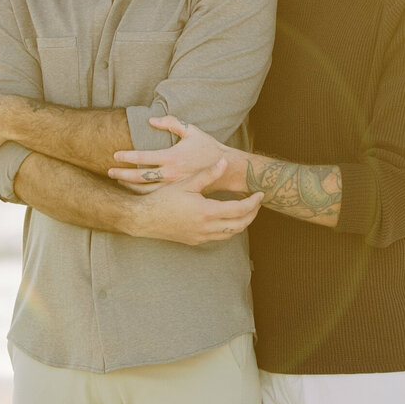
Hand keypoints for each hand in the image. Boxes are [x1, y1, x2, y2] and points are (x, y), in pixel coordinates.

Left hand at [109, 116, 246, 192]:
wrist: (227, 170)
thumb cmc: (209, 148)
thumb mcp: (191, 131)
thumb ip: (171, 123)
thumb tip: (152, 120)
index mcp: (172, 157)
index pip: (143, 158)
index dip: (127, 157)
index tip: (115, 155)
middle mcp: (170, 174)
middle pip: (139, 177)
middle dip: (122, 175)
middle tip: (109, 172)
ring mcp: (174, 186)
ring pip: (145, 190)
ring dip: (129, 186)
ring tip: (118, 182)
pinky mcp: (178, 194)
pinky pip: (156, 196)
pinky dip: (142, 194)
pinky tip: (135, 192)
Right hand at [130, 160, 263, 245]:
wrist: (144, 219)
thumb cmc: (163, 199)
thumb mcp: (186, 183)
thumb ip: (208, 174)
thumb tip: (225, 162)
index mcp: (207, 212)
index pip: (240, 209)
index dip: (253, 202)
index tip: (260, 194)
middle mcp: (207, 228)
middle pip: (240, 224)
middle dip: (252, 214)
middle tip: (257, 202)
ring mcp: (202, 237)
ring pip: (231, 233)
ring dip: (242, 222)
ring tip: (246, 209)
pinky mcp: (195, 241)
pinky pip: (219, 237)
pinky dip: (228, 228)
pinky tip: (227, 218)